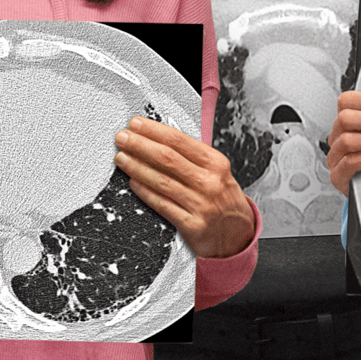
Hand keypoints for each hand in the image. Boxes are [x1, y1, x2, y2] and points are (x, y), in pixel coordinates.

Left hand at [114, 117, 254, 258]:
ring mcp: (201, 204)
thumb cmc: (224, 200)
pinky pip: (163, 205)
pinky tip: (133, 183)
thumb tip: (157, 140)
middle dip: (141, 145)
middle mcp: (210, 182)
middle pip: (168, 158)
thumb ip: (192, 157)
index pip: (180, 140)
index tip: (136, 124)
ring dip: (137, 167)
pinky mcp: (193, 225)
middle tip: (122, 138)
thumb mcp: (217, 172)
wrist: (240, 235)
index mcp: (216, 163)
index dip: (154, 130)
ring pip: (162, 181)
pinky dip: (145, 192)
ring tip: (121, 158)